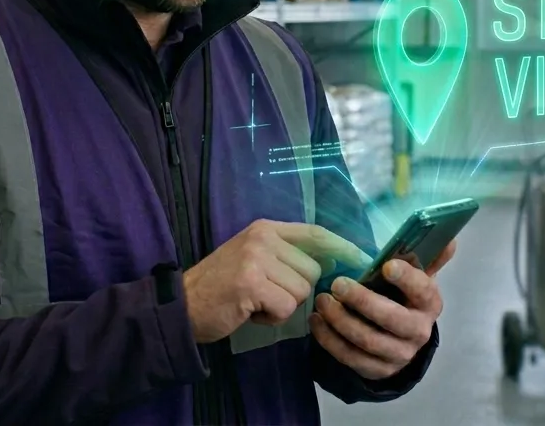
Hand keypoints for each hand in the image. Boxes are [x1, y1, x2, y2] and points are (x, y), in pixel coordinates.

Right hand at [182, 220, 370, 344]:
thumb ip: (286, 256)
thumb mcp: (253, 259)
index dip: (341, 247)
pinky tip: (250, 311)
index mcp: (265, 228)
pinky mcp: (252, 282)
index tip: (362, 258)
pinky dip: (272, 317)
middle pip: (312, 269)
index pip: (315, 233)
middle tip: (264, 294)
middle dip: (295, 290)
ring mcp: (256, 258)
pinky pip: (286, 307)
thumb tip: (332, 264)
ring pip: (301, 291)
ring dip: (282, 306)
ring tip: (255, 302)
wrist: (182, 306)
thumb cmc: (221, 287)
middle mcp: (262, 237)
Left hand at [309, 240, 456, 379]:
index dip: (407, 278)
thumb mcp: (417, 278)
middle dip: (362, 301)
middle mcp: (419, 331)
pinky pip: (350, 357)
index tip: (387, 266)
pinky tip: (317, 321)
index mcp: (429, 303)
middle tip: (337, 284)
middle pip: (391, 319)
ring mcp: (399, 354)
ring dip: (340, 320)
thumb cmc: (404, 298)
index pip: (423, 290)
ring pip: (368, 340)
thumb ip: (430, 257)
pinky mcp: (378, 370)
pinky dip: (329, 340)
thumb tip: (450, 238)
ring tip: (321, 301)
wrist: (402, 341)